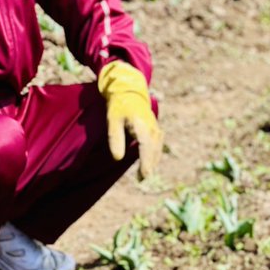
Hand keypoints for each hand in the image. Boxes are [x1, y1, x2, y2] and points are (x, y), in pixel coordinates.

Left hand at [98, 61, 162, 179]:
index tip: (143, 176)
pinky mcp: (155, 128)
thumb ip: (115, 139)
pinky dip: (154, 154)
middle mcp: (152, 127)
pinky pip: (158, 144)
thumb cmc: (118, 106)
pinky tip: (150, 161)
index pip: (146, 147)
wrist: (129, 90)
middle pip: (154, 150)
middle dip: (149, 165)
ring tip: (144, 174)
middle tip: (141, 179)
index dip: (146, 163)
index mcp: (142, 125)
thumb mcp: (112, 121)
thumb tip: (118, 158)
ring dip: (153, 161)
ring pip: (157, 148)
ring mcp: (155, 127)